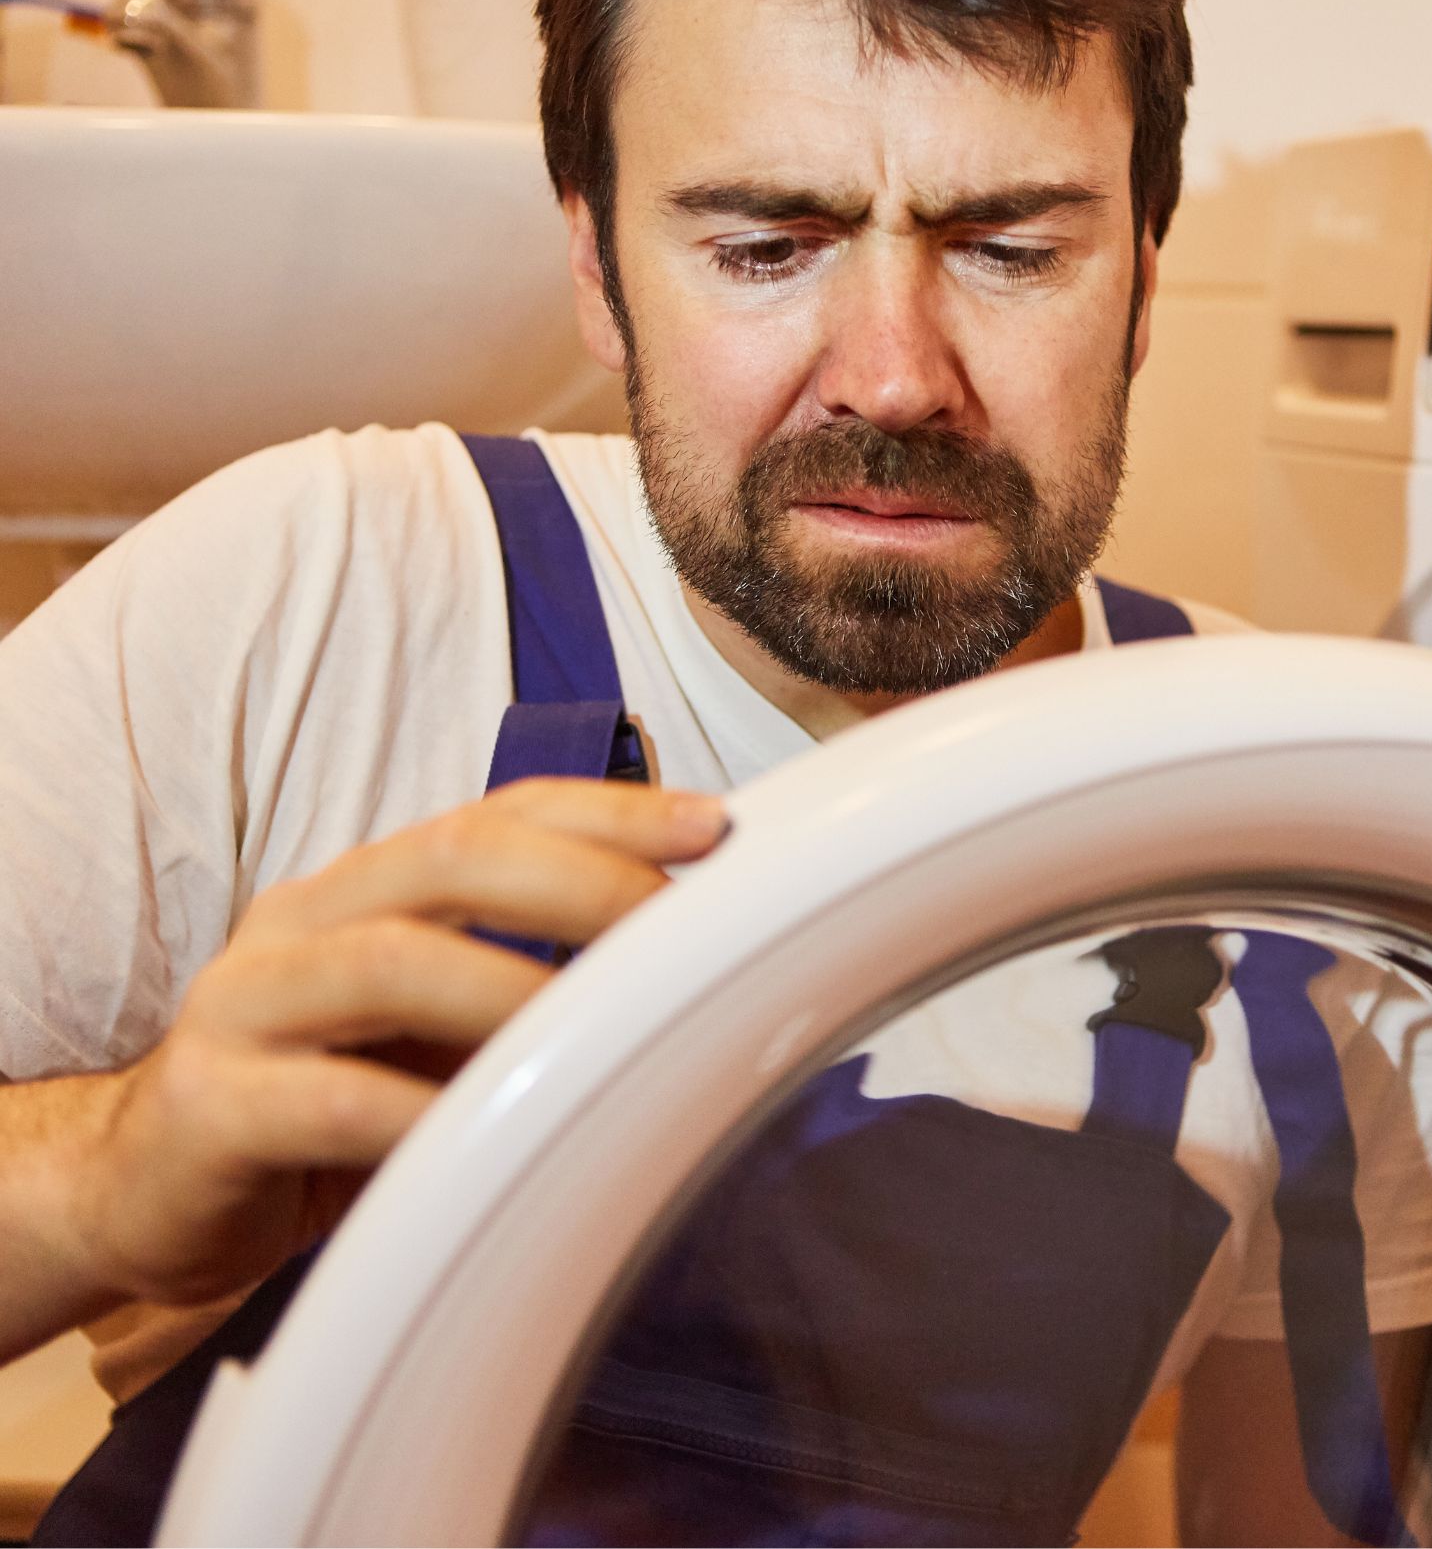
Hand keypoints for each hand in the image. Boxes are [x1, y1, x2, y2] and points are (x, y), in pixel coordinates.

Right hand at [66, 778, 729, 1307]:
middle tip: (676, 928)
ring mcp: (246, 1006)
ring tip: (604, 1033)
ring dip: (513, 993)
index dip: (609, 811)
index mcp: (365, 888)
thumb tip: (677, 969)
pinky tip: (491, 1136)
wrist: (144, 1193)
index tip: (714, 827)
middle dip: (582, 883)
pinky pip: (329, 1100)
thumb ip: (520, 984)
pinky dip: (421, 1115)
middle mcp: (304, 923)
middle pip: (452, 861)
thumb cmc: (318, 1102)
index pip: (496, 817)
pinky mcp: (212, 1105)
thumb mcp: (429, 1029)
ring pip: (391, 964)